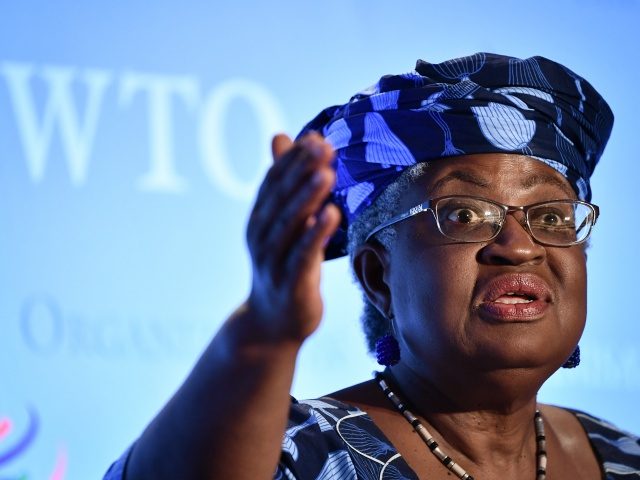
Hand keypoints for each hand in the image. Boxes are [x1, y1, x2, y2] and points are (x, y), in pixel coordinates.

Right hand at [245, 132, 341, 343]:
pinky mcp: (288, 283)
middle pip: (281, 198)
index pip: (274, 181)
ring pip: (289, 224)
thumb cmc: (283, 266)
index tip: (316, 138)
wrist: (271, 323)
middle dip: (302, 171)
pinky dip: (315, 234)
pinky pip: (302, 255)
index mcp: (260, 218)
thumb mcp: (282, 222)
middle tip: (324, 147)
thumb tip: (281, 135)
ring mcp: (272, 260)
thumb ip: (284, 181)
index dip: (293, 160)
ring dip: (307, 198)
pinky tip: (332, 214)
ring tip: (327, 174)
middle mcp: (261, 236)